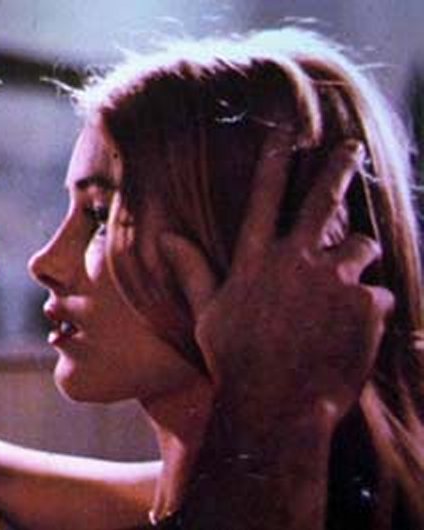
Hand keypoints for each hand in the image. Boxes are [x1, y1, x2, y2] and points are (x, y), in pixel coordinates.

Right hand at [160, 132, 392, 436]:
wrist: (275, 405)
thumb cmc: (233, 360)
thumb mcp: (207, 313)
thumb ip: (193, 269)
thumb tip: (167, 238)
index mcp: (255, 259)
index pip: (264, 196)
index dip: (275, 159)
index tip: (286, 129)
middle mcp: (295, 260)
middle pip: (321, 200)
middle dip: (337, 168)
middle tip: (349, 148)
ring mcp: (333, 281)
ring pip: (361, 247)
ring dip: (358, 259)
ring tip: (349, 283)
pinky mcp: (366, 306)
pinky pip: (379, 296)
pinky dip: (371, 310)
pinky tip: (353, 335)